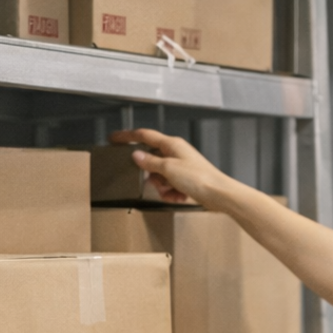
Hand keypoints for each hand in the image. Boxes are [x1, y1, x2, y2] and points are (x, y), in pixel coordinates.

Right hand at [108, 128, 234, 209]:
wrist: (218, 194)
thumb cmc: (199, 178)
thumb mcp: (168, 169)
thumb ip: (149, 162)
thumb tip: (136, 156)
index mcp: (171, 144)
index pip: (144, 135)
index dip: (127, 136)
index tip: (114, 138)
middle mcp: (176, 153)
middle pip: (151, 161)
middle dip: (151, 175)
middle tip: (157, 182)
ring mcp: (181, 167)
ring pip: (159, 177)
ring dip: (162, 187)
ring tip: (173, 191)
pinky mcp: (186, 180)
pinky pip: (169, 187)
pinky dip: (171, 194)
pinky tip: (179, 197)